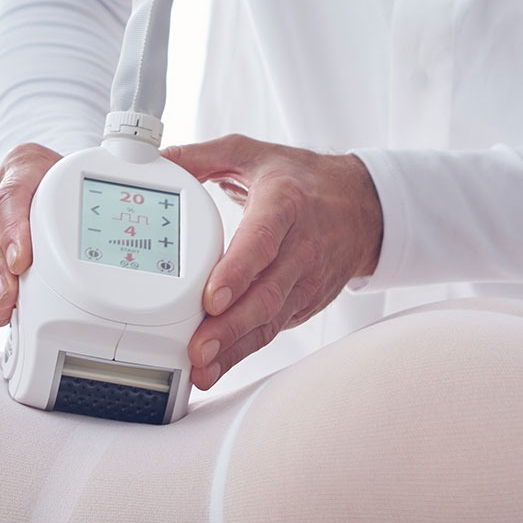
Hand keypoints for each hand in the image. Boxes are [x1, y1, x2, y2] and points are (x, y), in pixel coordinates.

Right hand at [0, 143, 64, 324]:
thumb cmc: (67, 199)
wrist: (58, 193)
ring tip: (1, 306)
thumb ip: (75, 222)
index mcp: (23, 166)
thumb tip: (74, 269)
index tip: (21, 261)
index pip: (10, 192)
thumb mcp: (80, 198)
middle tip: (7, 293)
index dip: (12, 229)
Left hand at [167, 135, 382, 390]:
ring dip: (235, 348)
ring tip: (203, 368)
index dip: (238, 272)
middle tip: (197, 348)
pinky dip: (246, 350)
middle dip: (230, 327)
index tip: (212, 297)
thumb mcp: (253, 155)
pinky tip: (219, 365)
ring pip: (270, 321)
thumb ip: (202, 156)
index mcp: (284, 204)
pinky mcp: (305, 304)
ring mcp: (306, 280)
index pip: (262, 242)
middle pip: (265, 295)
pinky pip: (274, 330)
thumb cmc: (303, 181)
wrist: (362, 207)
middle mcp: (300, 247)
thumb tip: (159, 160)